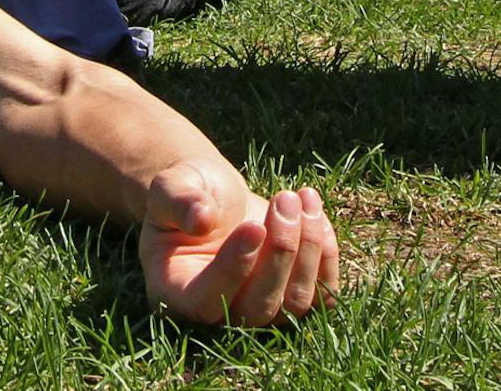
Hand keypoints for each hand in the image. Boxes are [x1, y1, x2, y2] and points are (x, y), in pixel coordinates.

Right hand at [138, 161, 337, 326]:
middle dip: (280, 250)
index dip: (234, 268)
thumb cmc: (189, 192)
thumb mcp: (172, 187)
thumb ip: (179, 201)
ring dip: (307, 248)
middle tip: (285, 198)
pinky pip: (322, 296)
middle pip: (259, 308)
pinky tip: (315, 213)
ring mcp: (261, 309)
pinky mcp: (292, 295)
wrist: (218, 196)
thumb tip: (200, 219)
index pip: (208, 300)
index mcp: (178, 292)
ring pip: (295, 303)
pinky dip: (327, 257)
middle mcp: (220, 312)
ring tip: (301, 197)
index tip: (253, 226)